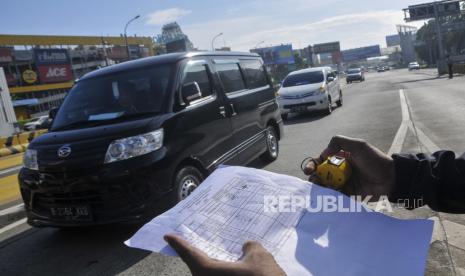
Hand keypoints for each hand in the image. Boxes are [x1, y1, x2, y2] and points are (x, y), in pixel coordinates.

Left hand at [164, 234, 285, 275]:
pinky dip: (225, 275)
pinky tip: (237, 270)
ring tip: (228, 258)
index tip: (168, 236)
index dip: (179, 244)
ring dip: (216, 269)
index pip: (190, 255)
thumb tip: (246, 247)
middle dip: (201, 257)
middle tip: (202, 244)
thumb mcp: (259, 256)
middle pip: (200, 269)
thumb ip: (249, 247)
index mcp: (208, 273)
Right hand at [304, 135, 395, 199]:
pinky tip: (327, 196)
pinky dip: (329, 196)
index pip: (321, 161)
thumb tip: (323, 153)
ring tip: (319, 188)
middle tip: (313, 180)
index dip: (312, 164)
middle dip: (314, 177)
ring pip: (326, 186)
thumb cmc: (375, 160)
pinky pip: (335, 196)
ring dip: (319, 187)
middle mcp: (340, 170)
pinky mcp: (349, 195)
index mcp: (340, 158)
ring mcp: (344, 183)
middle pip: (321, 174)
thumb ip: (339, 141)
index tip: (309, 170)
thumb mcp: (358, 145)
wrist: (392, 178)